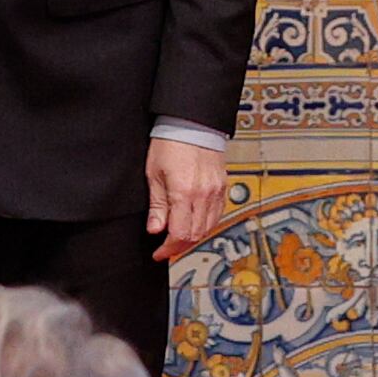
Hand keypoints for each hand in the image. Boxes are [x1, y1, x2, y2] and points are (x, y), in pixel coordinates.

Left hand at [145, 136, 226, 262]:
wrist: (192, 123)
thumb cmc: (170, 142)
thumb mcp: (154, 174)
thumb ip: (156, 205)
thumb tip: (155, 229)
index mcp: (185, 193)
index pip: (180, 234)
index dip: (168, 249)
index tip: (159, 253)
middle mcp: (204, 195)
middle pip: (196, 235)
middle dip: (179, 246)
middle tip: (166, 248)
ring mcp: (216, 192)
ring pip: (208, 228)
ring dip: (193, 237)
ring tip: (178, 238)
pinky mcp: (223, 187)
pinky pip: (217, 215)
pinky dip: (206, 225)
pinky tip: (195, 224)